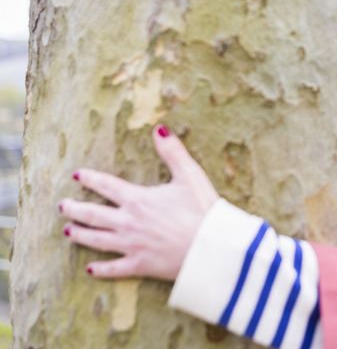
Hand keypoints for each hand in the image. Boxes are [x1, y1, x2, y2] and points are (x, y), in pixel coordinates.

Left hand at [60, 124, 218, 280]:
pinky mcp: (141, 265)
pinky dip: (101, 269)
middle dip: (75, 209)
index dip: (90, 179)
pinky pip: (115, 268)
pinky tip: (91, 270)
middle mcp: (128, 222)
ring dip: (80, 235)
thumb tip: (159, 128)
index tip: (77, 176)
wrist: (211, 247)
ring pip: (97, 240)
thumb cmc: (203, 210)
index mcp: (138, 199)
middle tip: (63, 207)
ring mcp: (132, 245)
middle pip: (93, 215)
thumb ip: (173, 151)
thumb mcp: (190, 175)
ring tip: (68, 231)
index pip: (107, 185)